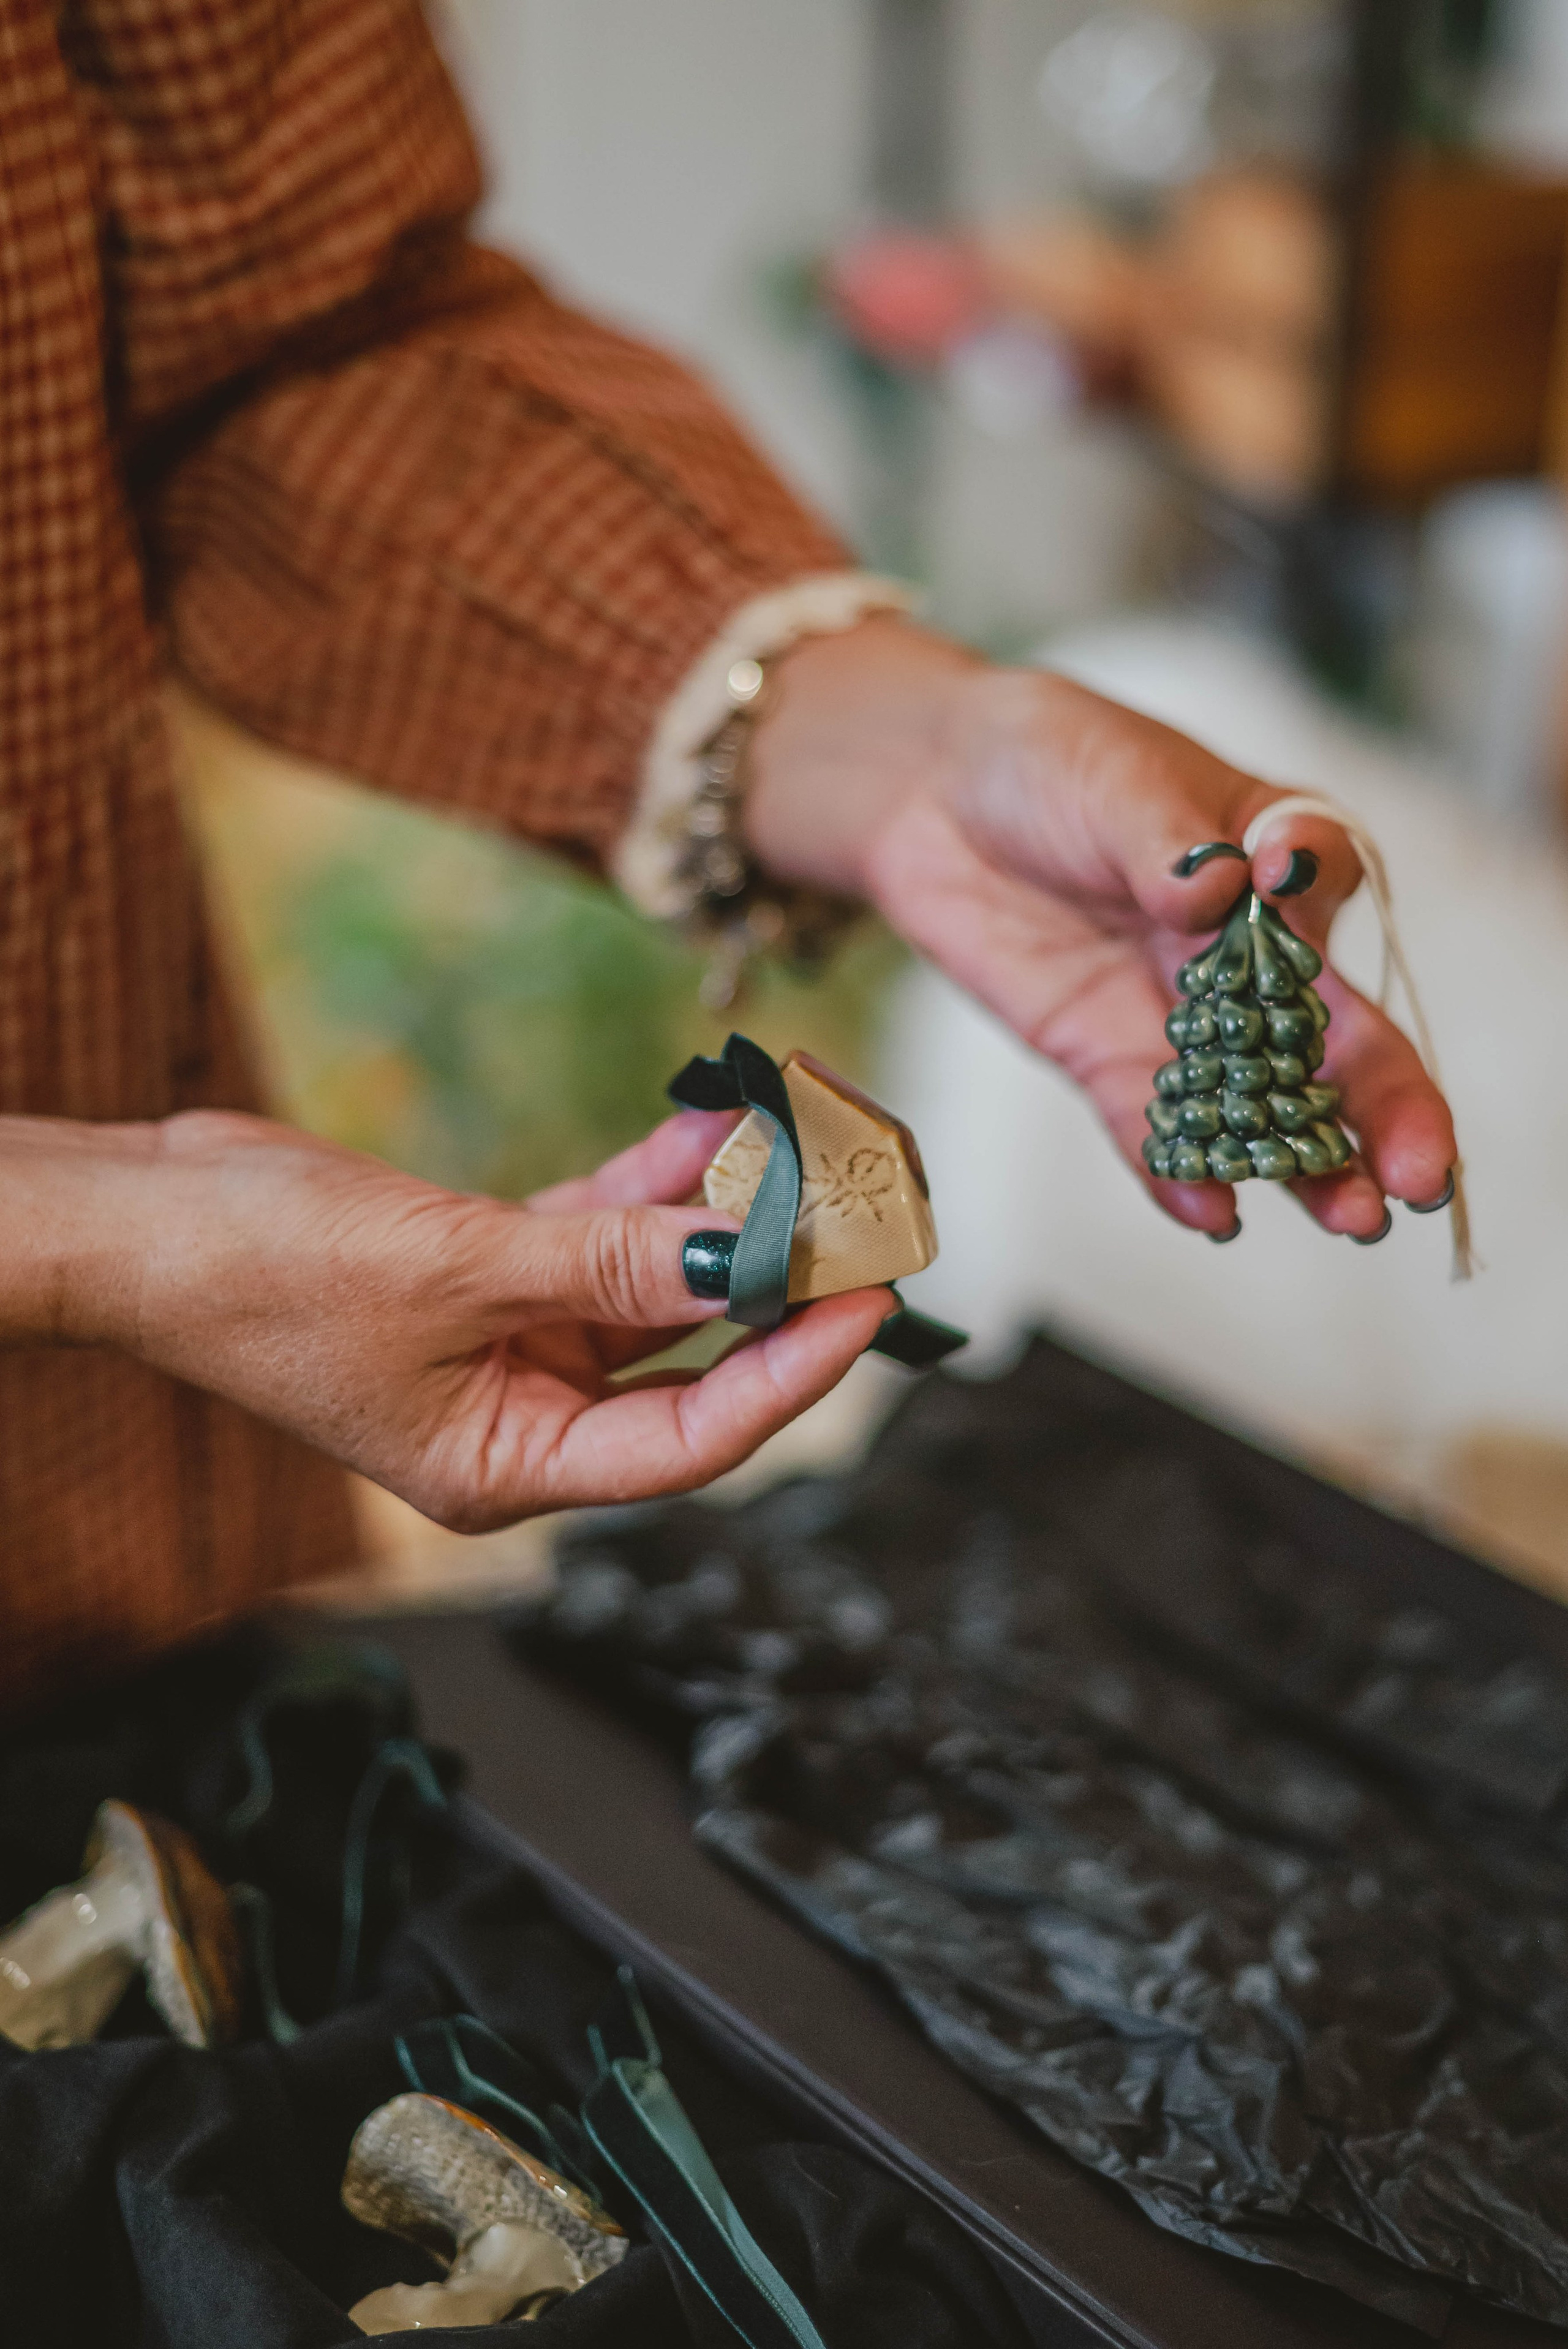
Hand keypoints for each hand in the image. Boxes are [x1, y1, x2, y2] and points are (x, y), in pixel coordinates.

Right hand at [1, 1109, 890, 1526]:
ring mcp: (511, 1343)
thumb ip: (604, 1263)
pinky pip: (601, 1232)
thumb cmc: (264, 1275)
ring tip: (798, 1145)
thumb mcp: (453, 1271)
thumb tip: (736, 1255)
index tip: (865, 1302)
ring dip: (717, 1217)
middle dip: (770, 1284)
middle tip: (858, 1214)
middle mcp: (522, 1416)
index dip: (787, 1375)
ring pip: (652, 1284)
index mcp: (507, 1468)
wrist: (145, 1219)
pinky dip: (651, 1185)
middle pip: (685, 1361)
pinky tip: (711, 1128)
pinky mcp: (493, 1272)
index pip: (687, 1441)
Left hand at [747, 617, 1454, 1240]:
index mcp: (1271, 857)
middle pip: (1333, 1037)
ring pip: (1261, 1102)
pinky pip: (1152, 1127)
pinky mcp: (1106, 1057)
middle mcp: (1247, 952)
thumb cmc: (1049, 758)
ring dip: (1308, 1163)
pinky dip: (1183, 1173)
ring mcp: (1182, 1016)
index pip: (1322, 888)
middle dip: (1384, 1110)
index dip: (1320, 899)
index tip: (1287, 878)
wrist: (933, 794)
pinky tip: (1214, 1213)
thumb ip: (1170, 839)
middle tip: (1419, 1177)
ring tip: (1350, 1219)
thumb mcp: (1115, 775)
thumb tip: (1211, 892)